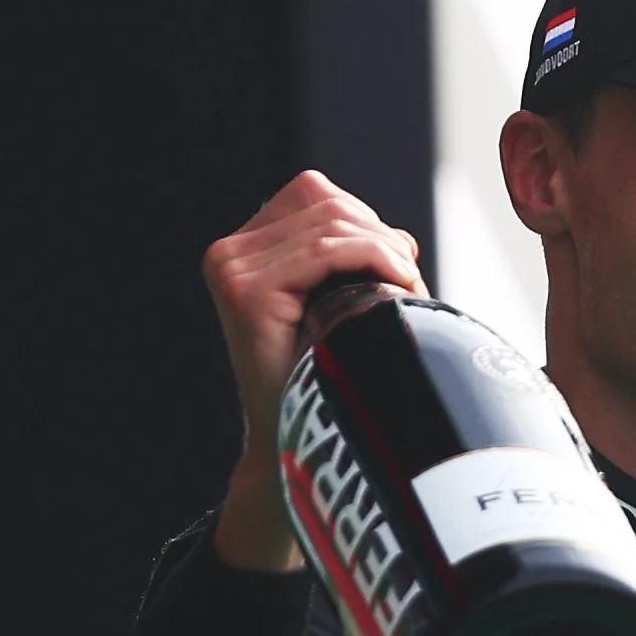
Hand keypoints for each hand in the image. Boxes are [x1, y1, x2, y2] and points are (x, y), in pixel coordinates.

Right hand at [202, 171, 425, 570]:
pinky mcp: (247, 291)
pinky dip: (374, 259)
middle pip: (327, 204)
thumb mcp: (338, 302)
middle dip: (379, 238)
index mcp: (243, 249)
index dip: (365, 222)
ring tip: (406, 291)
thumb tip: (399, 237)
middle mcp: (228, 253)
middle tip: (408, 285)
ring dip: (384, 252)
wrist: (301, 441)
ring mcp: (231, 270)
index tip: (397, 266)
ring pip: (332, 224)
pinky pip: (327, 250)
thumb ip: (354, 256)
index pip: (315, 195)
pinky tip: (399, 284)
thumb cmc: (328, 373)